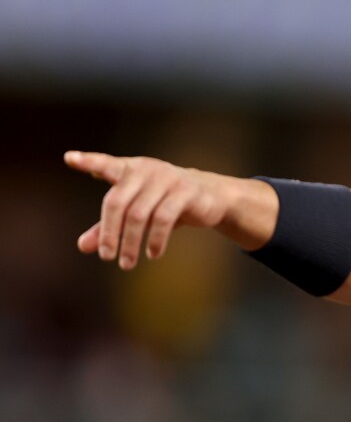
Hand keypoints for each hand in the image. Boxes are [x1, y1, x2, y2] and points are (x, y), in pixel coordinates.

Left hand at [65, 151, 254, 269]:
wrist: (211, 196)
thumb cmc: (165, 202)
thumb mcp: (136, 212)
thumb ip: (108, 226)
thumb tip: (82, 246)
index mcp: (130, 170)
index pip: (106, 164)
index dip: (89, 161)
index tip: (69, 158)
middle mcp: (146, 170)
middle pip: (117, 202)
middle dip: (110, 233)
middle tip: (106, 257)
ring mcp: (167, 179)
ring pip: (140, 215)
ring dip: (131, 243)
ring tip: (127, 264)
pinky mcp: (186, 192)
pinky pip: (164, 219)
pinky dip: (155, 240)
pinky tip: (152, 254)